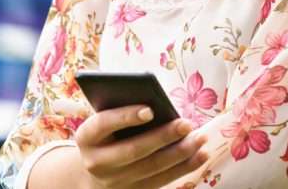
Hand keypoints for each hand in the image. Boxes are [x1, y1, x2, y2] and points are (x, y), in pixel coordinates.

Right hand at [73, 106, 207, 188]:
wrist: (94, 172)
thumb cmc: (104, 136)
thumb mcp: (102, 124)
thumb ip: (120, 113)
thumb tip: (157, 105)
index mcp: (86, 137)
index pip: (104, 123)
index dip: (126, 116)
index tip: (150, 109)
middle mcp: (98, 162)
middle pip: (135, 149)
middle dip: (164, 136)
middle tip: (187, 123)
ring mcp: (116, 181)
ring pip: (153, 167)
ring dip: (181, 153)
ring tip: (200, 138)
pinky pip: (164, 180)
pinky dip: (185, 167)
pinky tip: (201, 155)